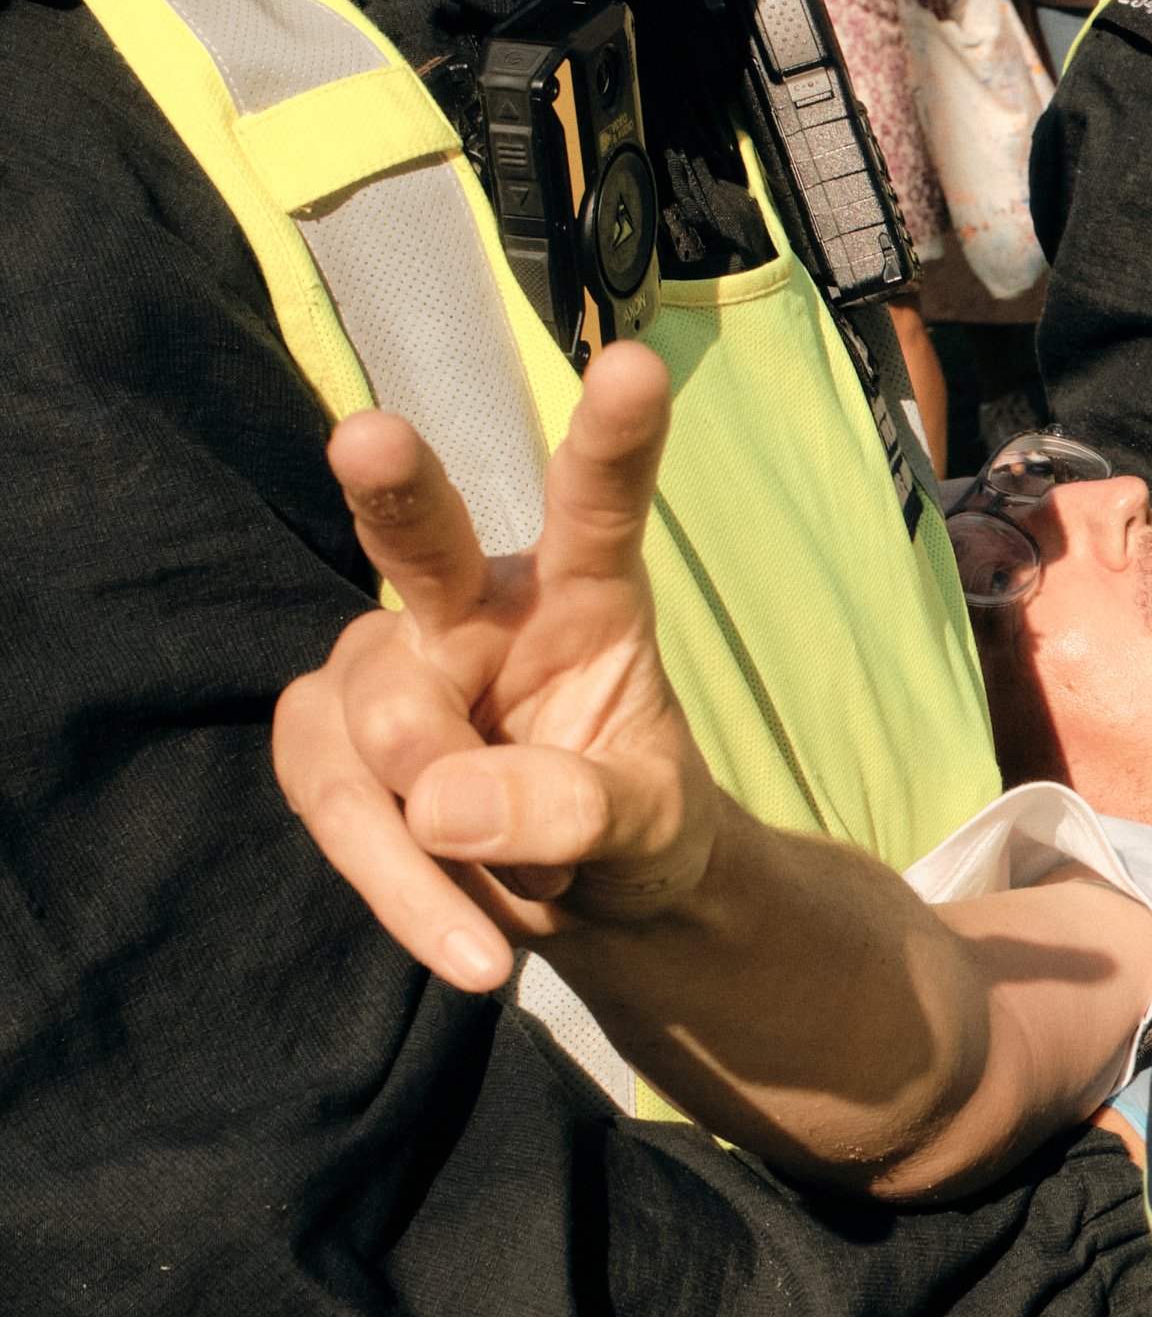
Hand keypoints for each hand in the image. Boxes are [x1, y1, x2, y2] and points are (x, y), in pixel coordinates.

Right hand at [273, 343, 718, 993]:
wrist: (584, 898)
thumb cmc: (632, 824)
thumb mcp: (654, 828)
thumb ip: (584, 807)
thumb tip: (444, 803)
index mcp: (585, 596)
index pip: (600, 510)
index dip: (614, 442)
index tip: (637, 366)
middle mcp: (475, 607)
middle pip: (424, 540)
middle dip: (396, 489)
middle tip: (371, 437)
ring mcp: (392, 667)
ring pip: (374, 723)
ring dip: (434, 826)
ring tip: (527, 897)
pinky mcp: (331, 742)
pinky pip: (335, 802)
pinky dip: (400, 885)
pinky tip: (472, 950)